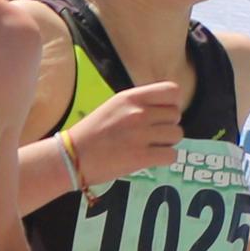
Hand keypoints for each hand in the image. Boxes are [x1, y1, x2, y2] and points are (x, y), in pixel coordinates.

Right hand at [60, 77, 183, 193]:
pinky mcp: (142, 157)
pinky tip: (152, 158)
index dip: (172, 103)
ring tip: (151, 146)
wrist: (73, 155)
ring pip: (176, 135)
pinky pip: (172, 155)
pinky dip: (165, 158)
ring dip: (167, 142)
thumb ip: (139, 104)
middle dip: (168, 125)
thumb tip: (166, 108)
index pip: (172, 91)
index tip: (163, 113)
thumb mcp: (114, 106)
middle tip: (153, 134)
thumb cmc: (92, 132)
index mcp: (131, 97)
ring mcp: (141, 135)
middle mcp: (138, 113)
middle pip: (176, 115)